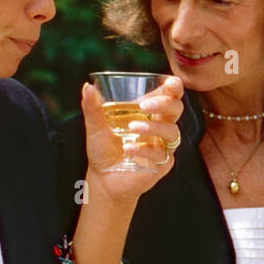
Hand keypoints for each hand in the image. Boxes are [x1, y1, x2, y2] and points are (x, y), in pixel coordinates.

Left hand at [83, 76, 183, 203]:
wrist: (103, 179)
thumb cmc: (103, 150)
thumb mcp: (95, 126)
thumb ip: (92, 107)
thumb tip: (87, 87)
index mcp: (148, 113)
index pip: (168, 96)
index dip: (174, 88)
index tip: (171, 83)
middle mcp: (159, 127)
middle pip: (175, 110)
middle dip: (164, 104)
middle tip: (144, 105)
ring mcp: (163, 146)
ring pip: (171, 131)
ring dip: (153, 127)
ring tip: (132, 128)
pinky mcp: (162, 164)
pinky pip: (161, 154)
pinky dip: (144, 150)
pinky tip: (129, 149)